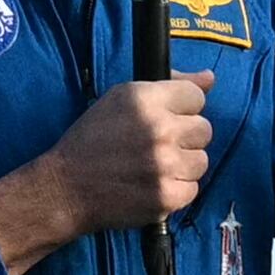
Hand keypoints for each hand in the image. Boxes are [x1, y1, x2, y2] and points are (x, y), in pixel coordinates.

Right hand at [0, 78, 209, 274]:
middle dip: (183, 138)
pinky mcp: (167, 196)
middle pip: (204, 130)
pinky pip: (192, 189)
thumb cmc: (90, 142)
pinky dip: (174, 190)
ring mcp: (165, 165)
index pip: (196, 96)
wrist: (64, 190)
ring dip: (181, 165)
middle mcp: (159, 129)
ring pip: (201, 161)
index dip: (181, 109)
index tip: (163, 120)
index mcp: (145, 99)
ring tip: (151, 168)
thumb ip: (169, 86)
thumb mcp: (119, 100)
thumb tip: (210, 78)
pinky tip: (150, 187)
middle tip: (153, 147)